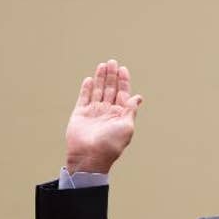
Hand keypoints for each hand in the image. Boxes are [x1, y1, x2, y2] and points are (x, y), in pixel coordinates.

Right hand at [64, 59, 143, 173]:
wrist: (90, 156)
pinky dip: (86, 88)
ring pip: (97, 91)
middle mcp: (107, 112)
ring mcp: (93, 112)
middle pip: (110, 89)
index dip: (123, 81)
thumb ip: (130, 110)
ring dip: (100, 78)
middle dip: (112, 76)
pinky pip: (83, 98)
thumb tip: (138, 97)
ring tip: (103, 65)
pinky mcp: (80, 114)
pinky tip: (89, 79)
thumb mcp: (127, 127)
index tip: (123, 69)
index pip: (123, 94)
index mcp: (119, 115)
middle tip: (112, 62)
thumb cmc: (111, 144)